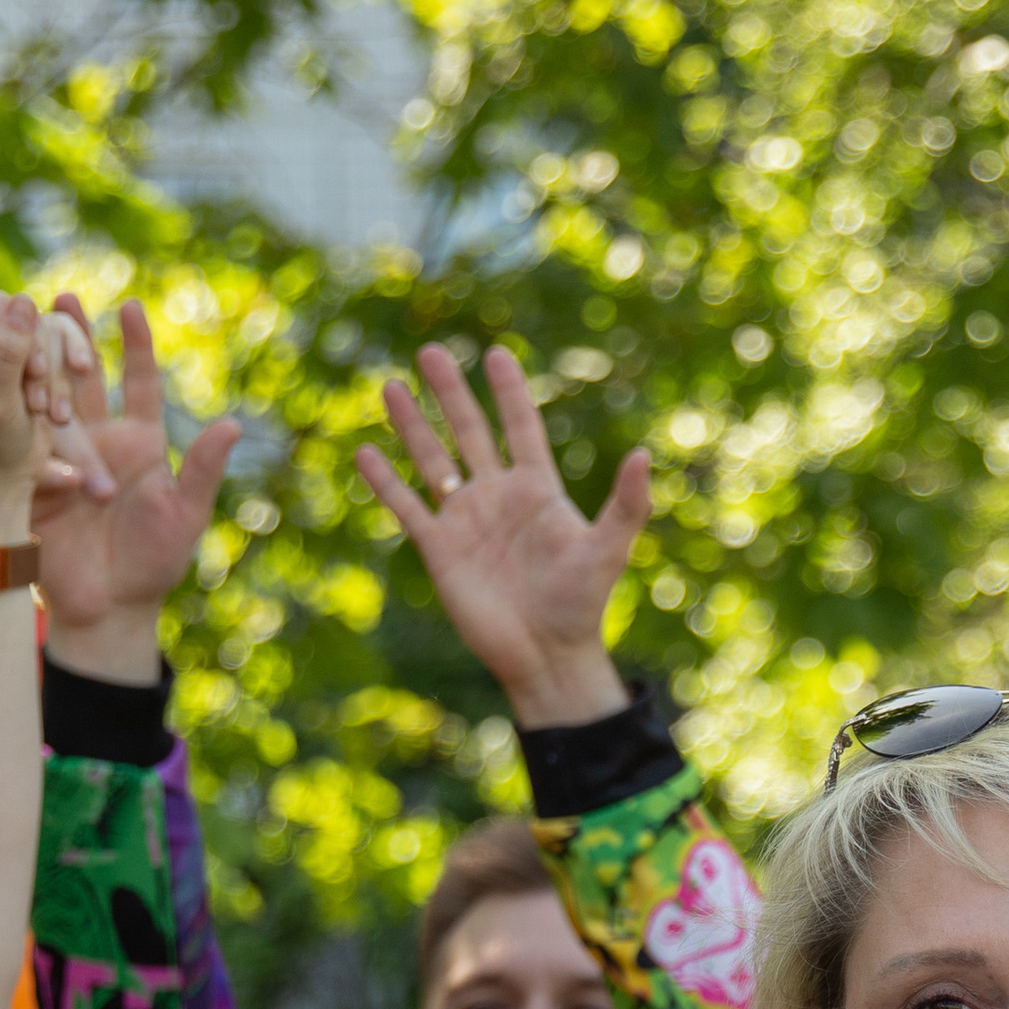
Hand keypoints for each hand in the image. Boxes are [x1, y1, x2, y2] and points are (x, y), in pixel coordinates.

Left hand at [0, 292, 97, 528]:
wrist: (3, 470)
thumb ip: (6, 350)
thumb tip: (24, 301)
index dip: (24, 338)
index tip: (32, 378)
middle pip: (25, 313)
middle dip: (41, 361)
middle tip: (38, 405)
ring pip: (48, 326)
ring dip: (56, 373)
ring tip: (48, 411)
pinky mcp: (27, 343)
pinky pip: (63, 336)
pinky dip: (70, 369)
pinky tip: (67, 401)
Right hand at [32, 295, 241, 680]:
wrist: (110, 606)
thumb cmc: (155, 561)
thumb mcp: (185, 513)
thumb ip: (204, 469)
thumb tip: (232, 425)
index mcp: (140, 442)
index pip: (137, 382)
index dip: (134, 344)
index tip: (130, 304)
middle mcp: (100, 441)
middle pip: (83, 377)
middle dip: (70, 335)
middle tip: (56, 295)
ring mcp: (64, 456)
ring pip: (48, 397)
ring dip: (36, 360)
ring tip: (20, 321)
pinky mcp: (34, 478)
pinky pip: (24, 439)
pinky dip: (16, 409)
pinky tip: (1, 374)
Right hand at [353, 344, 648, 725]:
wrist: (545, 656)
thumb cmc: (581, 605)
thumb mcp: (608, 549)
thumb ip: (626, 503)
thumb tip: (643, 455)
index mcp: (537, 490)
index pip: (520, 427)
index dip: (509, 392)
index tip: (496, 354)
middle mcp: (498, 498)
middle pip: (468, 432)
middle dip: (451, 394)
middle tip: (432, 352)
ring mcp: (465, 521)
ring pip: (432, 462)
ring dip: (412, 426)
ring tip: (392, 387)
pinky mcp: (439, 550)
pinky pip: (407, 507)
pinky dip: (386, 482)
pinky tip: (365, 452)